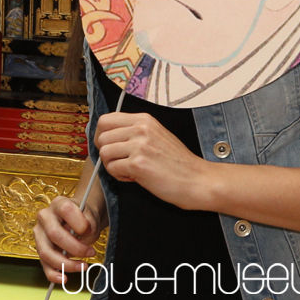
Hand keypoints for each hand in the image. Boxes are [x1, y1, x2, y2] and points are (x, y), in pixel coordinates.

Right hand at [33, 194, 101, 284]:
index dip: (78, 222)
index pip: (65, 210)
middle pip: (54, 234)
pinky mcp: (40, 249)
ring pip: (46, 252)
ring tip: (83, 266)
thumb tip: (83, 236)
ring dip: (66, 264)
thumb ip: (88, 224)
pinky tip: (64, 279)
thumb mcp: (90, 218)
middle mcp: (45, 217)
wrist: (80, 223)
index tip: (89, 230)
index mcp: (59, 204)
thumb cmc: (84, 220)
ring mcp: (40, 234)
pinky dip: (53, 275)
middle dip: (75, 248)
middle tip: (90, 252)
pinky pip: (44, 265)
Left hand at [94, 111, 210, 209]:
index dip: (101, 135)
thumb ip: (134, 132)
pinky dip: (119, 176)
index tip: (107, 146)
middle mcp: (140, 128)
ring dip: (112, 165)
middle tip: (119, 162)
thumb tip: (107, 135)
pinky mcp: (138, 164)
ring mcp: (139, 145)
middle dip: (106, 152)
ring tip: (129, 171)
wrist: (198, 180)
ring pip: (104, 152)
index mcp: (144, 119)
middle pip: (102, 136)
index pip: (105, 119)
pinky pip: (112, 168)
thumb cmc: (178, 163)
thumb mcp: (157, 135)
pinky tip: (134, 177)